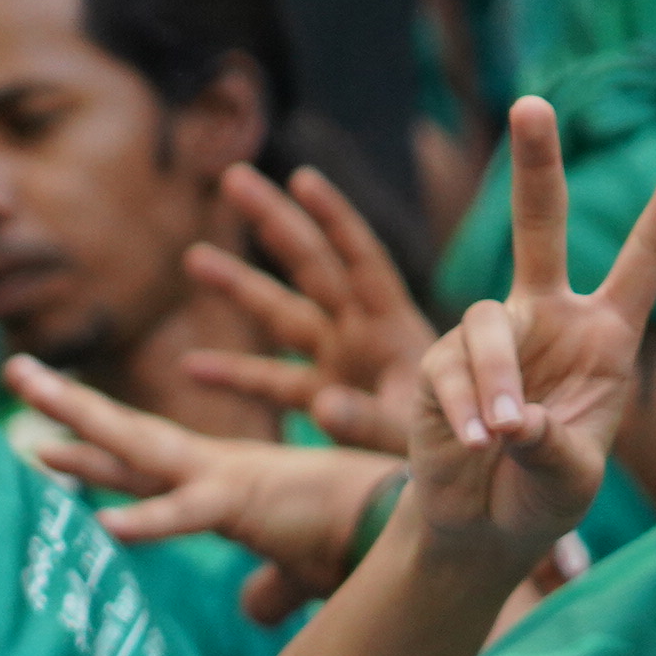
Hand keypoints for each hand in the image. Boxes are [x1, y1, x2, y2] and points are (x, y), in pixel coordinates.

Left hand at [0, 361, 402, 625]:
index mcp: (221, 481)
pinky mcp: (246, 502)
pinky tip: (105, 526)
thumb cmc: (361, 538)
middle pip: (125, 435)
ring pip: (137, 445)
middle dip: (69, 406)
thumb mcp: (301, 569)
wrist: (411, 526)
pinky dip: (148, 520)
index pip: (141, 462)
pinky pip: (187, 513)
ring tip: (25, 394)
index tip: (44, 439)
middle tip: (15, 369)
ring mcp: (223, 478)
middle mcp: (213, 468)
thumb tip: (254, 614)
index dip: (92, 452)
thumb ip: (271, 588)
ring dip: (80, 418)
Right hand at [175, 158, 432, 451]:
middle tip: (235, 177)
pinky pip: (270, 381)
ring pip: (281, 313)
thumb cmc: (450, 451)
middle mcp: (360, 333)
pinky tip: (191, 367)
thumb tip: (320, 406)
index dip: (334, 218)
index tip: (302, 178)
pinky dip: (232, 375)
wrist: (465, 478)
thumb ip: (367, 421)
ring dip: (239, 285)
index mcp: (392, 327)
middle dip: (274, 222)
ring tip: (194, 257)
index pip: (360, 260)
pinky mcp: (322, 399)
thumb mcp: (412, 431)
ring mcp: (338, 363)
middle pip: (311, 267)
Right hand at [398, 101, 655, 570]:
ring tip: (500, 436)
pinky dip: (464, 408)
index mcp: (608, 335)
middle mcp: (550, 319)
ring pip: (488, 324)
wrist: (481, 527)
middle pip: (538, 226)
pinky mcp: (437, 364)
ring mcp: (491, 338)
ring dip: (499, 381)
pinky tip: (473, 444)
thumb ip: (554, 450)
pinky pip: (450, 368)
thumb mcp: (572, 481)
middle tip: (532, 103)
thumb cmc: (543, 496)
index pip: (647, 256)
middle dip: (535, 165)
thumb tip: (512, 419)